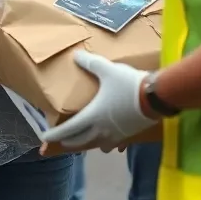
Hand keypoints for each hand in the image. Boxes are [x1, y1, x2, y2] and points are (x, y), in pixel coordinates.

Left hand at [39, 52, 155, 151]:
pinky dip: (107, 142)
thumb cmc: (128, 85)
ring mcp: (116, 134)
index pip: (69, 129)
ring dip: (88, 142)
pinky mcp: (129, 134)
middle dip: (69, 140)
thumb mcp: (107, 70)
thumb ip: (90, 63)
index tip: (44, 138)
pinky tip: (110, 142)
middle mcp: (102, 129)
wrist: (156, 98)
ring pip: (97, 143)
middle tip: (61, 140)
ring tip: (84, 138)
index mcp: (93, 116)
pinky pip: (114, 143)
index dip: (55, 133)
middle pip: (81, 139)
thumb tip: (75, 56)